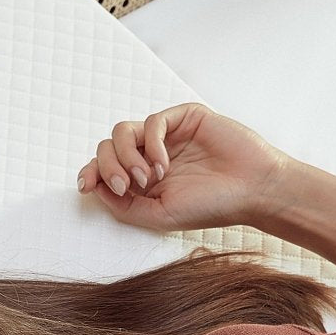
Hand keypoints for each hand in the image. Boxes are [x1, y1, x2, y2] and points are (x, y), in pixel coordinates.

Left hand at [76, 101, 290, 231]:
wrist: (251, 191)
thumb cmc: (208, 207)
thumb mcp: (157, 216)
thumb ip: (123, 206)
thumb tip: (94, 187)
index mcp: (141, 180)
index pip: (103, 168)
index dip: (90, 172)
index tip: (85, 185)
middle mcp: (149, 156)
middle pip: (107, 147)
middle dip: (108, 167)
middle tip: (124, 186)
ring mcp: (166, 136)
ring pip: (122, 132)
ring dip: (126, 156)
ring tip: (148, 178)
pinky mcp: (184, 118)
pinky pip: (151, 122)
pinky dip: (150, 143)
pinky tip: (163, 165)